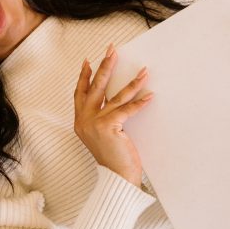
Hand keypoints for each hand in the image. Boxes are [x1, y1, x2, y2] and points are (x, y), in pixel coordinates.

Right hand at [74, 44, 151, 187]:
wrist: (116, 178)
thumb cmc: (113, 158)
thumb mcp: (101, 135)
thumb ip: (101, 117)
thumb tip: (113, 98)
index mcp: (79, 122)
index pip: (80, 93)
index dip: (84, 76)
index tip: (88, 61)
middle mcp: (83, 120)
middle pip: (95, 87)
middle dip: (105, 66)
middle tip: (112, 50)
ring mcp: (94, 123)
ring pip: (114, 95)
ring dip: (131, 81)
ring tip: (143, 70)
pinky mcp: (108, 126)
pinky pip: (126, 109)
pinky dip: (139, 102)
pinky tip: (150, 94)